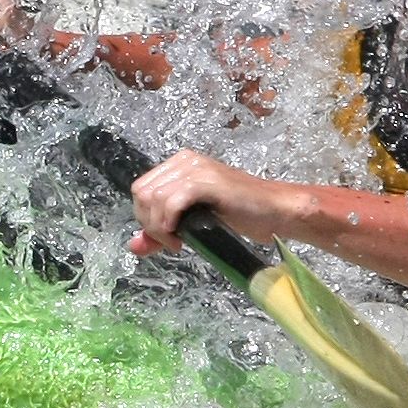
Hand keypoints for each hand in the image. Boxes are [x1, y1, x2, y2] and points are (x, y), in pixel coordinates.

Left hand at [127, 149, 273, 255]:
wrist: (275, 211)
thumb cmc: (241, 215)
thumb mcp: (193, 223)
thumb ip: (162, 232)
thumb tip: (133, 246)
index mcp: (179, 164)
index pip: (141, 189)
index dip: (145, 218)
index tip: (166, 237)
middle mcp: (185, 161)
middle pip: (142, 193)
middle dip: (149, 224)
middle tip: (171, 241)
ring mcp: (196, 168)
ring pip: (153, 198)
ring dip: (159, 228)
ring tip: (178, 242)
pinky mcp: (207, 182)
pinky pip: (171, 202)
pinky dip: (169, 224)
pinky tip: (182, 237)